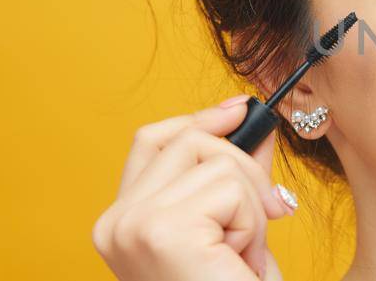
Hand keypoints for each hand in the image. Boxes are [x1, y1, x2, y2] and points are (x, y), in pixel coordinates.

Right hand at [93, 95, 296, 280]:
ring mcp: (133, 225)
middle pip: (190, 141)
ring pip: (218, 162)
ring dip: (250, 209)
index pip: (153, 141)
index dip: (201, 120)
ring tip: (240, 256)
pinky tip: (239, 262)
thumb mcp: (231, 227)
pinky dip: (251, 225)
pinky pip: (231, 189)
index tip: (241, 112)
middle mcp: (114, 223)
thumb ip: (231, 176)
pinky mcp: (162, 230)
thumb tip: (251, 121)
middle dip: (243, 173)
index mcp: (120, 224)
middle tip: (260, 224)